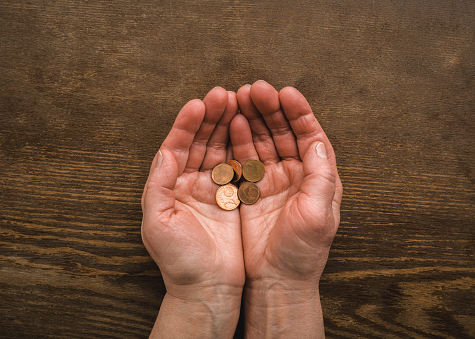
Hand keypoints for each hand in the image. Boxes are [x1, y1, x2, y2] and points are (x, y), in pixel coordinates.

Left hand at [141, 87, 243, 337]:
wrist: (209, 289)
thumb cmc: (180, 261)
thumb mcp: (158, 223)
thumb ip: (157, 185)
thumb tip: (164, 152)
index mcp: (169, 187)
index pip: (175, 146)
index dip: (186, 124)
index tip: (199, 104)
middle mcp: (189, 183)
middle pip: (199, 141)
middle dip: (210, 117)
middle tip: (223, 94)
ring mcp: (213, 189)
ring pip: (219, 148)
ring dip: (227, 125)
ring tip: (238, 101)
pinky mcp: (235, 197)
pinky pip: (238, 164)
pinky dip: (242, 145)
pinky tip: (248, 127)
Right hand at [230, 80, 342, 336]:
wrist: (276, 281)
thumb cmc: (302, 252)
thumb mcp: (319, 214)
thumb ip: (322, 176)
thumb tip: (319, 141)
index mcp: (317, 177)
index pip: (310, 135)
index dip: (299, 112)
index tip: (284, 92)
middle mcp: (295, 174)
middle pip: (283, 132)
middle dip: (270, 109)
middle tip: (254, 89)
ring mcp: (270, 180)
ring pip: (261, 140)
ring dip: (251, 118)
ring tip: (238, 98)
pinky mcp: (248, 190)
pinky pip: (242, 157)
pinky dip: (237, 139)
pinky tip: (230, 123)